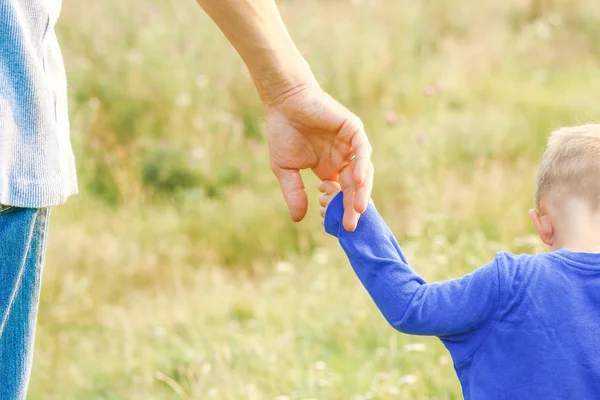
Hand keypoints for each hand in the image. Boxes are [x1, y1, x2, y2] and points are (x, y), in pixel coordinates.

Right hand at [265, 84, 372, 230]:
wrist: (282, 103)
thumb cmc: (282, 132)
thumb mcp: (286, 170)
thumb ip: (294, 193)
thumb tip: (298, 219)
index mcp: (330, 169)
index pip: (341, 194)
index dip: (341, 211)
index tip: (340, 228)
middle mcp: (343, 158)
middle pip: (354, 187)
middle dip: (353, 207)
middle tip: (351, 225)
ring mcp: (350, 144)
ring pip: (362, 171)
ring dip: (361, 190)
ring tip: (357, 209)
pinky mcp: (353, 129)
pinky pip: (362, 149)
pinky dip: (361, 165)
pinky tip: (357, 181)